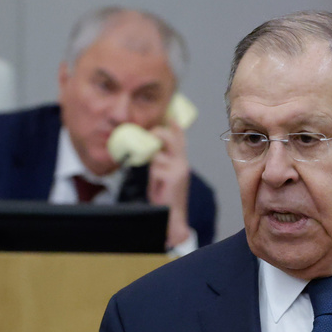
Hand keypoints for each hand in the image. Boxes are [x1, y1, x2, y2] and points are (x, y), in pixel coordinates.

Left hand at [147, 120, 192, 249]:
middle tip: (149, 135)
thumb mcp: (162, 175)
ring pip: (159, 153)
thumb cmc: (165, 197)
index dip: (174, 126)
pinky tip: (158, 185)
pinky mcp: (173, 176)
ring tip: (155, 174)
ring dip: (152, 160)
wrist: (172, 216)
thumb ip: (160, 161)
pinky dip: (152, 175)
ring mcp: (179, 169)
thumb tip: (151, 149)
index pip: (179, 138)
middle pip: (170, 137)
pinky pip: (156, 167)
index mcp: (181, 161)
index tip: (171, 115)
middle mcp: (182, 162)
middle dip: (158, 133)